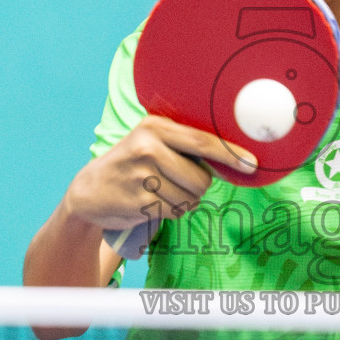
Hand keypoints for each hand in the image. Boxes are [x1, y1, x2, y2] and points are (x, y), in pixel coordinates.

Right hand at [63, 115, 256, 232]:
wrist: (89, 190)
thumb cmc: (132, 165)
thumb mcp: (152, 142)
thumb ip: (185, 145)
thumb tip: (233, 158)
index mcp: (155, 126)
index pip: (202, 141)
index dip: (230, 154)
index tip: (251, 164)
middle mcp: (147, 147)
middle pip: (202, 178)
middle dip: (198, 187)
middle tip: (176, 182)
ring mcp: (140, 175)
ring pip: (191, 198)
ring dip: (183, 202)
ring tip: (160, 192)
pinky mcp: (137, 201)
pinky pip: (175, 212)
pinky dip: (171, 212)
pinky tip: (153, 203)